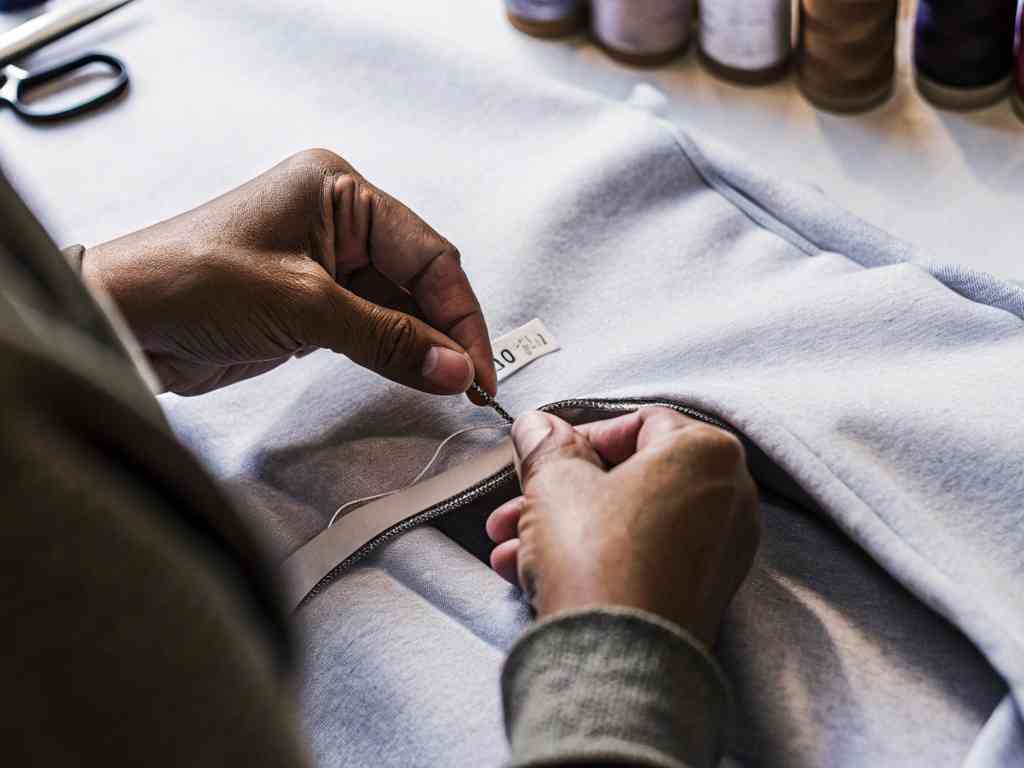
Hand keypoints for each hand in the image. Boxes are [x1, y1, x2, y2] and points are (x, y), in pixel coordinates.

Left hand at [83, 149, 495, 397]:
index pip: (426, 252)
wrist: (118, 319)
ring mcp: (323, 262)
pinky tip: (416, 375)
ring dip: (422, 345)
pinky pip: (370, 326)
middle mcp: (335, 218)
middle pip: (417, 277)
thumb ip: (388, 339)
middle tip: (467, 382)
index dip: (458, 312)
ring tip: (451, 386)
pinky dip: (393, 352)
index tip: (475, 365)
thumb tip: (456, 370)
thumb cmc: (192, 283)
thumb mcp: (304, 307)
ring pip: (397, 305)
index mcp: (337, 190)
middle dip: (444, 330)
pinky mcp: (310, 302)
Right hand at [486, 407, 759, 647]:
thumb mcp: (555, 483)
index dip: (578, 437)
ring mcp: (720, 552)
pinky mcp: (701, 595)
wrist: (618, 661)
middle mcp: (728, 498)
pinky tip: (534, 576)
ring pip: (627, 522)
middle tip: (516, 506)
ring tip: (512, 550)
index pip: (637, 423)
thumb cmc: (598, 559)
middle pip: (627, 478)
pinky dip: (593, 559)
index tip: (543, 454)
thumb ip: (546, 445)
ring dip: (563, 529)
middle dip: (558, 492)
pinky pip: (641, 559)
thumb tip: (538, 426)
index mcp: (706, 453)